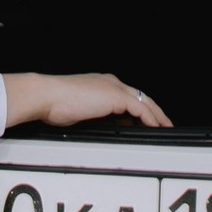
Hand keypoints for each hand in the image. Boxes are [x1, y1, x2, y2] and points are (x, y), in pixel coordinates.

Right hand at [1, 69, 174, 132]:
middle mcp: (110, 83)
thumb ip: (94, 116)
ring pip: (144, 101)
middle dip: (153, 111)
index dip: (138, 109)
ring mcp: (114, 88)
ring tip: (164, 128)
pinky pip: (140, 109)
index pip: (127, 96)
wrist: (47, 96)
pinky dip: (151, 118)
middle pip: (140, 97)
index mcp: (101, 84)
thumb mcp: (79, 112)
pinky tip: (155, 127)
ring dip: (156, 116)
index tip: (144, 122)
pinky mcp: (116, 96)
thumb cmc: (54, 104)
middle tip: (163, 124)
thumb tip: (103, 128)